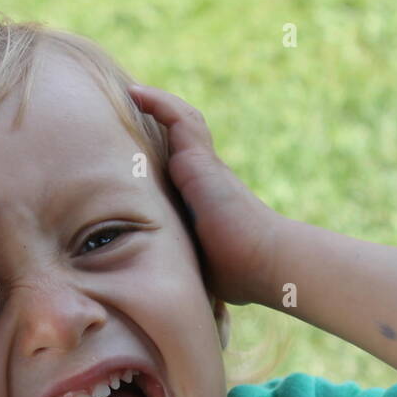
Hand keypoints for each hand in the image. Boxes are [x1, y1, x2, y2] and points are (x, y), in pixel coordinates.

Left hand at [126, 83, 281, 307]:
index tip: (139, 149)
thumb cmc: (239, 275)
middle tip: (133, 107)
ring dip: (158, 104)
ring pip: (181, 121)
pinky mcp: (202, 161)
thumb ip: (183, 270)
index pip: (180, 166)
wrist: (264, 263)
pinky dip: (159, 103)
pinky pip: (179, 119)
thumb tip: (166, 303)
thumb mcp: (197, 269)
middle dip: (158, 121)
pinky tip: (137, 93)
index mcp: (202, 200)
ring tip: (132, 92)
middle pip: (180, 138)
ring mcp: (205, 166)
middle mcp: (204, 177)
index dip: (163, 153)